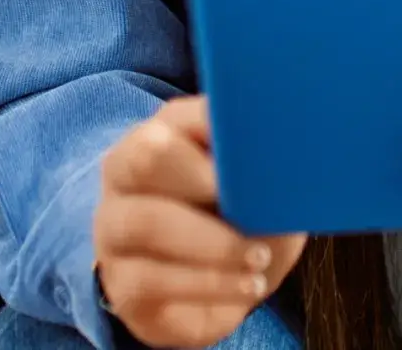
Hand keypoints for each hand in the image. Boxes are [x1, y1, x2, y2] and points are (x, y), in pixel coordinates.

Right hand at [93, 95, 306, 349]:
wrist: (216, 278)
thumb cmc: (241, 212)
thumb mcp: (259, 185)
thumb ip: (263, 164)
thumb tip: (287, 161)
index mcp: (164, 131)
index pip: (182, 114)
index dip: (218, 128)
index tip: (260, 147)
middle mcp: (126, 173)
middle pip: (146, 157)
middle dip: (200, 177)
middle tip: (252, 201)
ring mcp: (114, 229)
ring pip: (146, 223)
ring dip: (212, 243)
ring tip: (259, 256)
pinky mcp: (121, 284)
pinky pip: (152, 281)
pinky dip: (209, 284)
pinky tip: (248, 286)